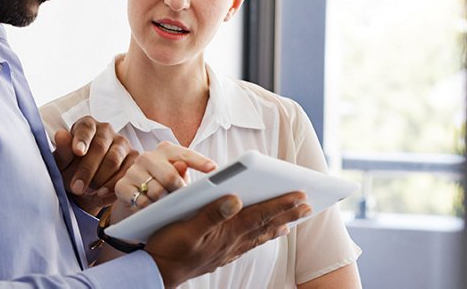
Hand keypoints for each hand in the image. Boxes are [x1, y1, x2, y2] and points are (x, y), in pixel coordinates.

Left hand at [52, 116, 135, 212]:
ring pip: (114, 160)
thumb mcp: (62, 163)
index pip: (86, 128)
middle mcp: (106, 130)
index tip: (77, 152)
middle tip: (77, 187)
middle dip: (87, 169)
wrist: (85, 187)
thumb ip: (62, 149)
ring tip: (88, 190)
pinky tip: (102, 192)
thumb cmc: (71, 170)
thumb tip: (61, 135)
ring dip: (99, 179)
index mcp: (87, 125)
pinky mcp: (133, 159)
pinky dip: (113, 184)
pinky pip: (127, 171)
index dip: (82, 139)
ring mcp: (122, 143)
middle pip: (100, 147)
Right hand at [110, 142, 216, 221]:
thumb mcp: (178, 181)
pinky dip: (149, 209)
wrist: (135, 198)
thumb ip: (185, 175)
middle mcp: (148, 157)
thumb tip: (187, 169)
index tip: (214, 169)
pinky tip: (151, 211)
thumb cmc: (164, 187)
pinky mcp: (122, 186)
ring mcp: (133, 170)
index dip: (200, 161)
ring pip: (156, 191)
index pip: (185, 155)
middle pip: (170, 176)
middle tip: (185, 202)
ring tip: (167, 208)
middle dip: (180, 191)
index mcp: (166, 151)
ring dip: (164, 203)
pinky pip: (141, 201)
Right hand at [144, 191, 311, 287]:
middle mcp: (231, 242)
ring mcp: (227, 250)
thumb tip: (235, 199)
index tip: (301, 195)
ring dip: (277, 226)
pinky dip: (261, 238)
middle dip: (287, 213)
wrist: (158, 272)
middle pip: (265, 225)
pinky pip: (248, 245)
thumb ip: (211, 213)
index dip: (282, 204)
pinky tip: (264, 236)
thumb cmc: (169, 247)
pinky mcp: (220, 256)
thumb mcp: (185, 227)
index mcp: (226, 231)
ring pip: (259, 236)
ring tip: (293, 220)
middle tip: (308, 204)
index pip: (260, 214)